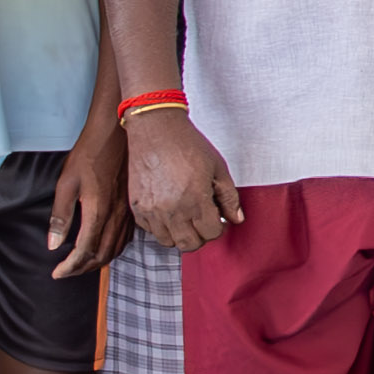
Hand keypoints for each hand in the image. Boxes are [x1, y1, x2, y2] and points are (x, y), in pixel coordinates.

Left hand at [49, 116, 130, 277]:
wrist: (116, 134)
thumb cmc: (89, 154)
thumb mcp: (66, 183)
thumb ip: (61, 216)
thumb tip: (53, 244)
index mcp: (98, 212)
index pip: (84, 251)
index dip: (69, 267)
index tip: (57, 273)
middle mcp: (116, 216)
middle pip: (102, 255)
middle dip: (82, 269)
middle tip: (66, 271)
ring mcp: (127, 213)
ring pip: (115, 249)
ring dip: (98, 261)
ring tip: (82, 264)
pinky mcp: (133, 207)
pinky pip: (125, 238)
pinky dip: (112, 250)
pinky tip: (104, 247)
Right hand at [124, 111, 240, 252]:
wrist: (155, 129)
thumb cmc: (187, 144)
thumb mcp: (218, 168)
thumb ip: (229, 197)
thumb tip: (236, 219)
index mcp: (195, 200)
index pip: (211, 233)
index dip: (217, 225)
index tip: (216, 215)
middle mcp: (171, 210)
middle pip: (190, 244)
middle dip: (200, 235)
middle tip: (202, 219)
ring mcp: (151, 211)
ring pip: (169, 241)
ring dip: (180, 233)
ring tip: (185, 213)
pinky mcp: (137, 207)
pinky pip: (151, 231)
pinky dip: (161, 226)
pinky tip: (168, 209)